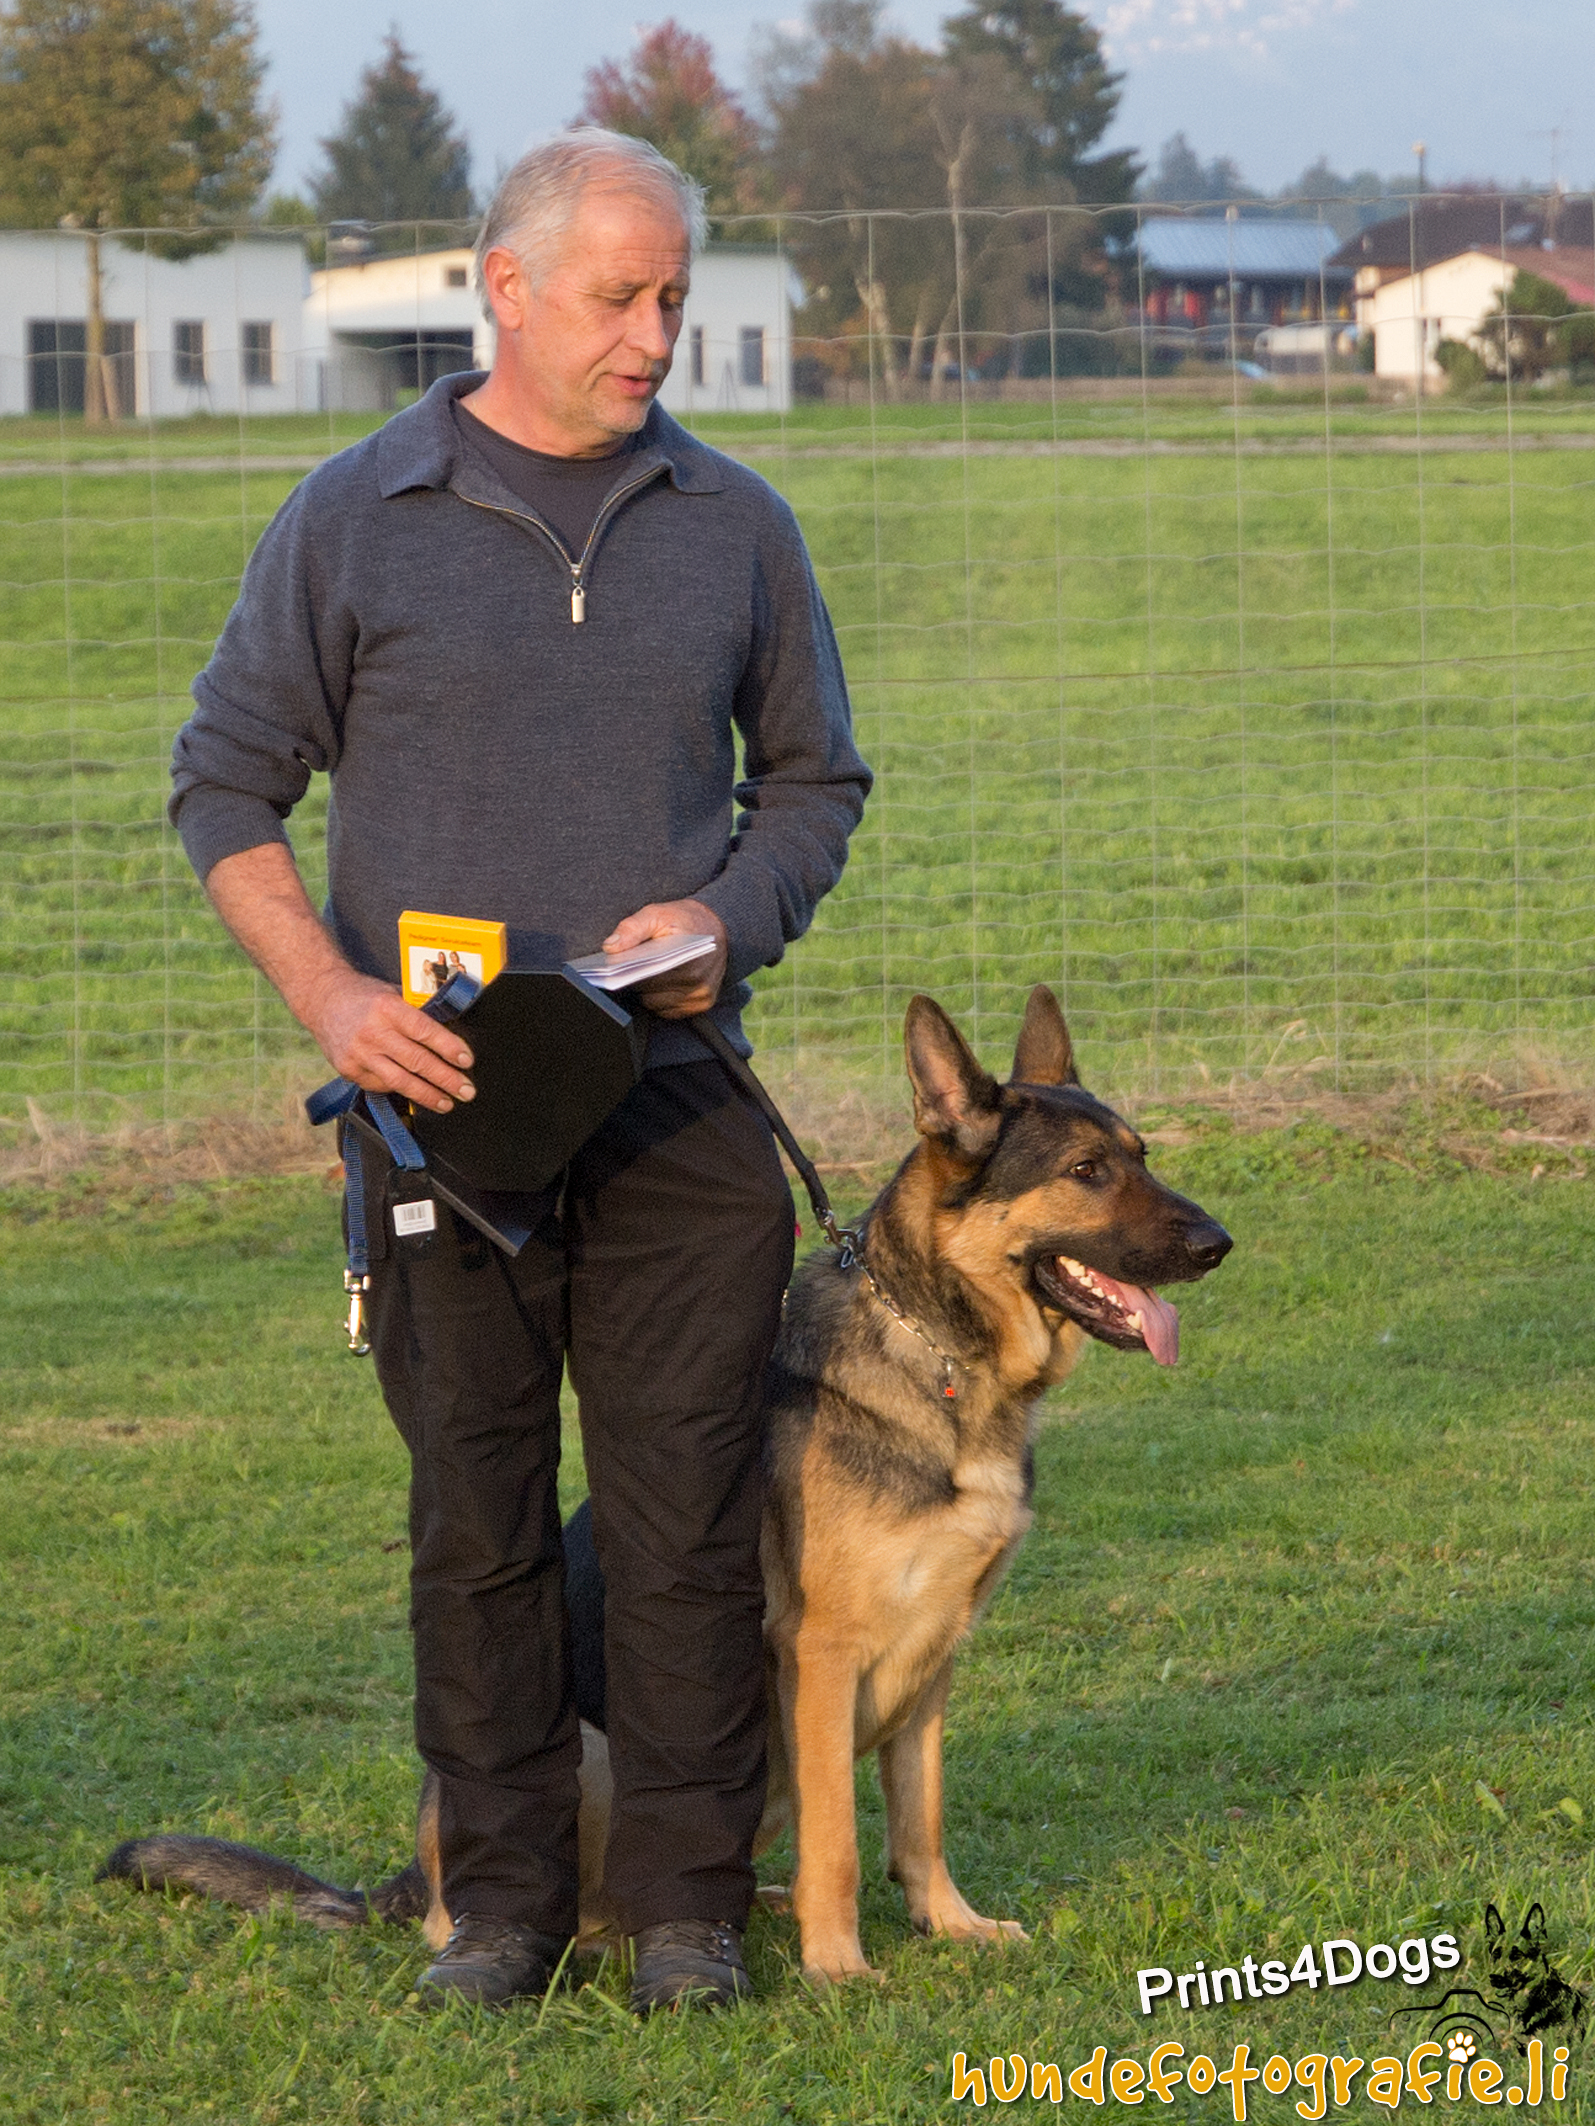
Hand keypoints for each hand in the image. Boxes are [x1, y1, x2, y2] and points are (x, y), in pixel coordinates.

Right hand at [305, 969, 476, 1114]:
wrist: (323, 1000)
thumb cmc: (366, 996)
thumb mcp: (393, 994)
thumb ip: (418, 1012)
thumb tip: (451, 1034)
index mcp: (388, 1008)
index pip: (424, 1031)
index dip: (448, 1048)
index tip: (466, 1061)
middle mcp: (373, 1032)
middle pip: (416, 1061)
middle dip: (445, 1079)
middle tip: (466, 1091)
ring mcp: (359, 1054)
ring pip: (400, 1081)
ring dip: (427, 1095)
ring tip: (447, 1103)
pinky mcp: (349, 1070)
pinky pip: (381, 1085)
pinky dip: (401, 1090)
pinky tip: (416, 1092)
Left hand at [602, 899, 728, 1019]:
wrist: (721, 927)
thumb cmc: (686, 920)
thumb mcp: (657, 913)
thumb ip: (632, 928)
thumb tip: (610, 948)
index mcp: (686, 959)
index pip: (645, 977)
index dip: (628, 972)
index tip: (617, 967)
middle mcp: (697, 983)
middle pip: (648, 993)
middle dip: (637, 979)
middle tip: (635, 963)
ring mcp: (700, 997)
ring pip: (655, 1004)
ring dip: (649, 991)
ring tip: (649, 971)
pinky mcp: (702, 1005)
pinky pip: (668, 1010)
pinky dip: (661, 998)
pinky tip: (662, 981)